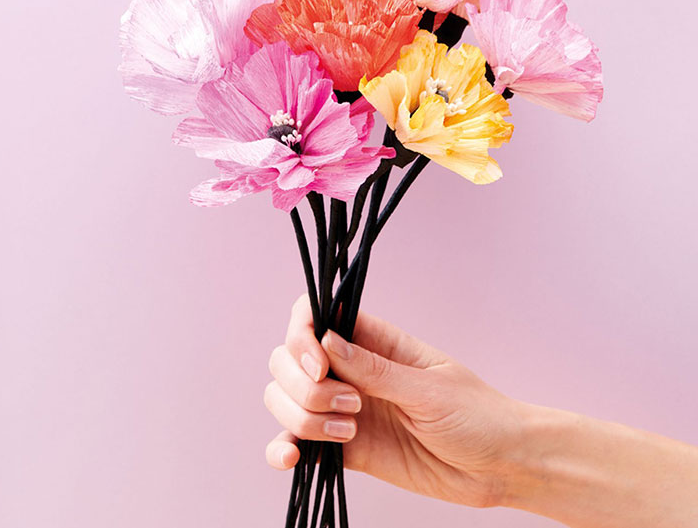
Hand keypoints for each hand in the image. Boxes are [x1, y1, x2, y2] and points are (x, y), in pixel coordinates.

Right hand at [263, 294, 524, 508]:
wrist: (502, 467)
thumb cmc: (479, 416)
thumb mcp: (430, 390)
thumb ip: (376, 370)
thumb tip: (326, 341)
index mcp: (374, 342)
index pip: (315, 317)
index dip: (302, 336)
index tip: (319, 365)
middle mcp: (350, 371)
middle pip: (288, 359)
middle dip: (303, 385)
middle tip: (351, 406)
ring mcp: (342, 409)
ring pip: (285, 399)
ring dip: (302, 417)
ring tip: (348, 433)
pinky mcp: (343, 448)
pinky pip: (297, 443)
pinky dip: (283, 448)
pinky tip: (291, 458)